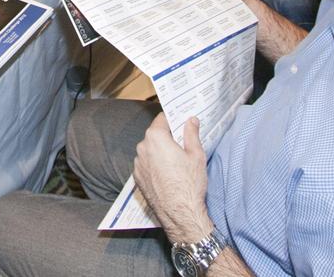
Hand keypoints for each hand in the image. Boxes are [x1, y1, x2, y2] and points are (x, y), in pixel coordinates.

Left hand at [133, 114, 213, 243]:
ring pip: (149, 150)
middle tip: (182, 145)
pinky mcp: (137, 178)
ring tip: (175, 163)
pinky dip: (154, 165)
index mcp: (155, 137)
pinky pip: (146, 164)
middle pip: (155, 135)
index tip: (181, 123)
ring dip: (159, 152)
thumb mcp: (196, 155)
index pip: (162, 119)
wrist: (180, 213)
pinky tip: (167, 174)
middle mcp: (142, 148)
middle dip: (167, 137)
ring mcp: (137, 164)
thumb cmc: (189, 183)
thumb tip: (191, 120)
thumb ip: (191, 133)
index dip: (173, 120)